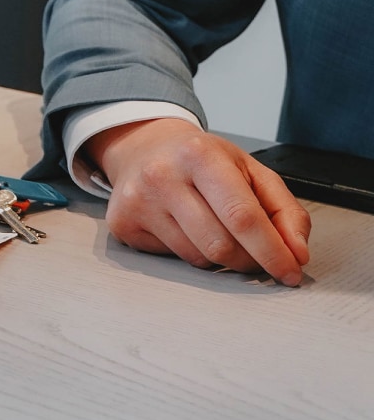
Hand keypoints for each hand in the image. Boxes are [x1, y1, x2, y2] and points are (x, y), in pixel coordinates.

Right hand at [85, 118, 310, 284]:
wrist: (143, 147)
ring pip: (198, 258)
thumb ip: (285, 211)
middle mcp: (161, 175)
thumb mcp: (250, 170)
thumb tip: (296, 254)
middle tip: (255, 254)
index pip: (242, 216)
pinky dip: (190, 252)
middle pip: (221, 245)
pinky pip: (173, 259)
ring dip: (220, 257)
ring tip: (216, 231)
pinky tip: (184, 228)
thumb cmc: (201, 160)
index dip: (272, 251)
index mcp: (199, 155)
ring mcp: (137, 200)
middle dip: (248, 259)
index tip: (290, 272)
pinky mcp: (123, 223)